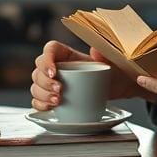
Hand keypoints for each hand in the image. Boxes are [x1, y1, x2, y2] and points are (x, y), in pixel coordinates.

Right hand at [30, 41, 153, 111]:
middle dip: (44, 81)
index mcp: (68, 53)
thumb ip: (104, 54)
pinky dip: (40, 104)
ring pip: (36, 85)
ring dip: (42, 94)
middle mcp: (58, 66)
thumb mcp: (113, 60)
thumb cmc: (115, 70)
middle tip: (59, 90)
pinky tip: (50, 107)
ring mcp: (54, 82)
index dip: (46, 60)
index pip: (49, 49)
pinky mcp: (54, 97)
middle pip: (38, 69)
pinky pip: (38, 100)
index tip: (54, 73)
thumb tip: (94, 50)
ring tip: (58, 101)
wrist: (120, 87)